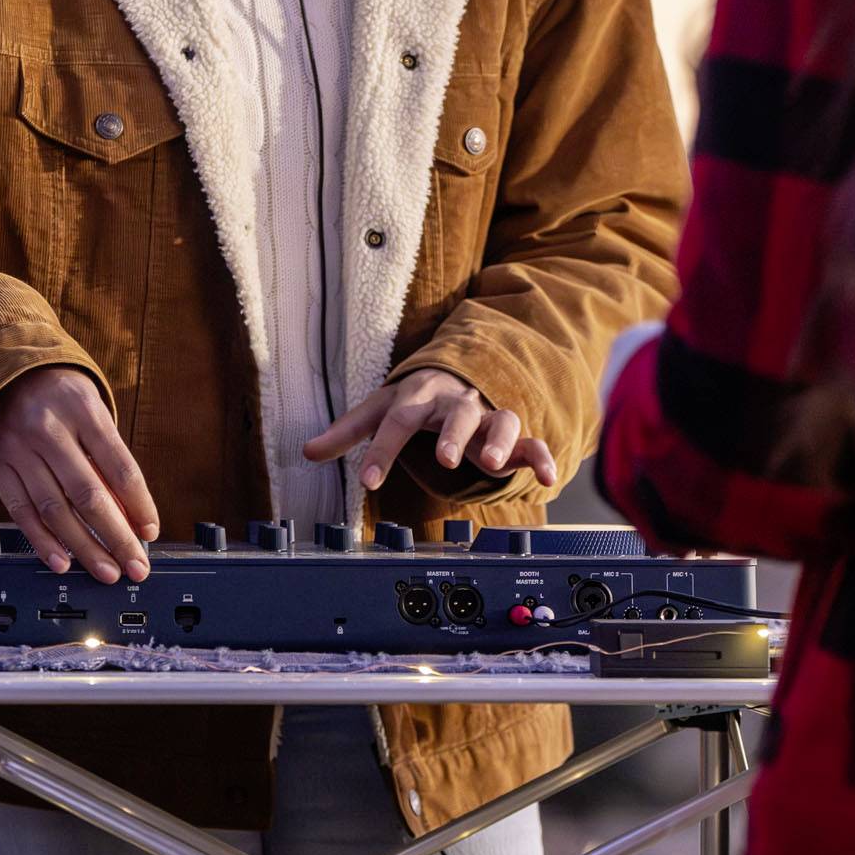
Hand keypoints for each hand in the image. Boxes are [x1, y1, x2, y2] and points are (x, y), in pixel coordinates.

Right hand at [0, 367, 158, 583]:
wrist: (1, 372)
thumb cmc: (58, 396)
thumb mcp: (90, 410)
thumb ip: (107, 458)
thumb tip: (128, 515)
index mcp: (83, 410)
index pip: (120, 466)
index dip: (139, 505)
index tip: (150, 532)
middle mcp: (49, 429)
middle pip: (88, 495)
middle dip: (117, 537)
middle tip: (135, 565)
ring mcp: (20, 449)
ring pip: (55, 511)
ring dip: (84, 548)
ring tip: (106, 571)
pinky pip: (22, 512)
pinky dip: (43, 542)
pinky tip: (62, 562)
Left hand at [303, 368, 560, 494]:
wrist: (459, 375)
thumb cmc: (415, 400)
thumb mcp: (379, 410)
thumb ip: (347, 432)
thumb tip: (305, 450)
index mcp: (418, 396)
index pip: (396, 421)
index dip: (382, 450)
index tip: (368, 480)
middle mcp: (455, 403)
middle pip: (455, 414)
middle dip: (453, 435)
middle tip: (447, 460)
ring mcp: (486, 415)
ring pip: (499, 420)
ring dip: (499, 440)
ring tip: (494, 464)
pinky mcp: (510, 432)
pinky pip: (531, 440)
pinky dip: (542, 456)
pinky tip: (548, 477)